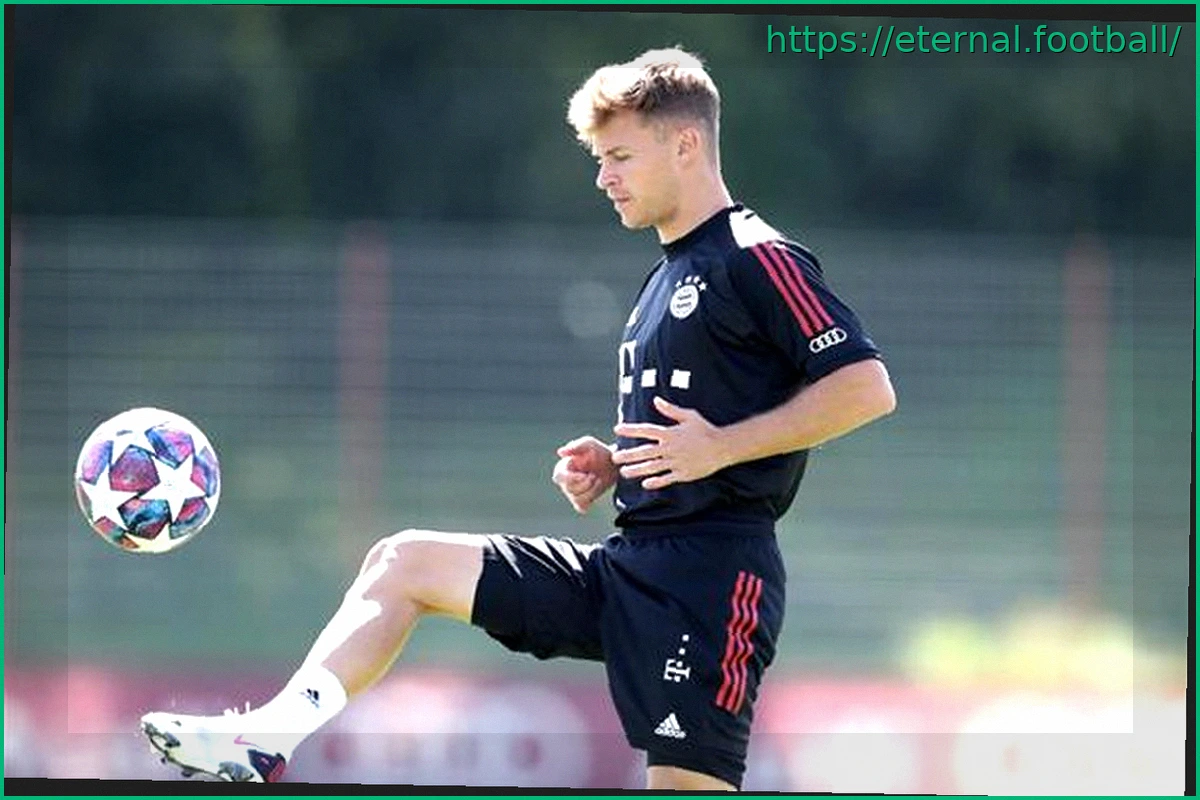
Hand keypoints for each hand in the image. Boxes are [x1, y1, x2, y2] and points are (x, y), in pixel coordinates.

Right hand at [552, 435, 618, 513]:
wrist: (614, 465)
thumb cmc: (599, 452)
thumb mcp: (590, 444)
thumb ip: (576, 446)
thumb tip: (560, 452)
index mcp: (563, 467)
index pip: (559, 477)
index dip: (571, 479)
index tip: (586, 475)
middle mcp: (565, 481)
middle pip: (569, 489)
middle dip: (586, 484)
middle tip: (595, 475)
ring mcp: (572, 493)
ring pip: (576, 499)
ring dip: (591, 490)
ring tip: (597, 480)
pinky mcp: (581, 501)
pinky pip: (581, 507)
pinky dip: (590, 499)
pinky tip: (596, 489)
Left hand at [612, 397, 731, 489]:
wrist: (722, 447)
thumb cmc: (705, 429)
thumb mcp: (689, 416)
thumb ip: (670, 410)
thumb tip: (656, 400)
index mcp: (670, 433)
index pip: (646, 430)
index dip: (631, 430)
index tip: (617, 429)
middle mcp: (670, 448)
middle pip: (645, 452)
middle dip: (628, 455)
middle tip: (614, 457)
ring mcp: (676, 462)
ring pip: (652, 467)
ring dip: (637, 470)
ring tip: (624, 472)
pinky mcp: (683, 473)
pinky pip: (667, 479)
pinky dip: (656, 482)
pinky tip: (645, 484)